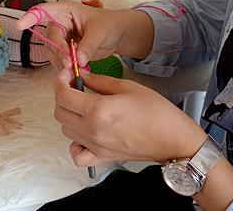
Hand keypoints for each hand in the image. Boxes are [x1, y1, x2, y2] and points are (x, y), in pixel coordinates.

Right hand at [15, 2, 153, 67]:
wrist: (118, 35)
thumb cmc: (109, 25)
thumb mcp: (100, 32)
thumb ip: (88, 45)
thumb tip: (77, 60)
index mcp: (65, 10)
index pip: (43, 10)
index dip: (30, 16)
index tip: (20, 25)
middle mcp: (59, 23)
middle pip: (49, 38)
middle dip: (58, 51)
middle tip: (70, 63)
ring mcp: (61, 38)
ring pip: (52, 52)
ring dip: (61, 62)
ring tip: (77, 70)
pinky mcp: (64, 51)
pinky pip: (59, 61)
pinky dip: (66, 68)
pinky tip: (77, 72)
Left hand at [52, 68, 205, 165]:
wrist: (172, 139)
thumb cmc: (156, 111)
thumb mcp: (127, 86)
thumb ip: (100, 81)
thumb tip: (83, 76)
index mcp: (97, 110)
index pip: (62, 95)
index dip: (60, 81)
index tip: (67, 75)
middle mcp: (92, 130)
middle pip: (59, 112)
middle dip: (63, 96)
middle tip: (75, 87)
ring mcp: (95, 146)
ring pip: (65, 129)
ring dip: (69, 115)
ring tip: (84, 107)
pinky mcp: (101, 157)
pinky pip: (77, 154)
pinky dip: (75, 143)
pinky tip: (84, 133)